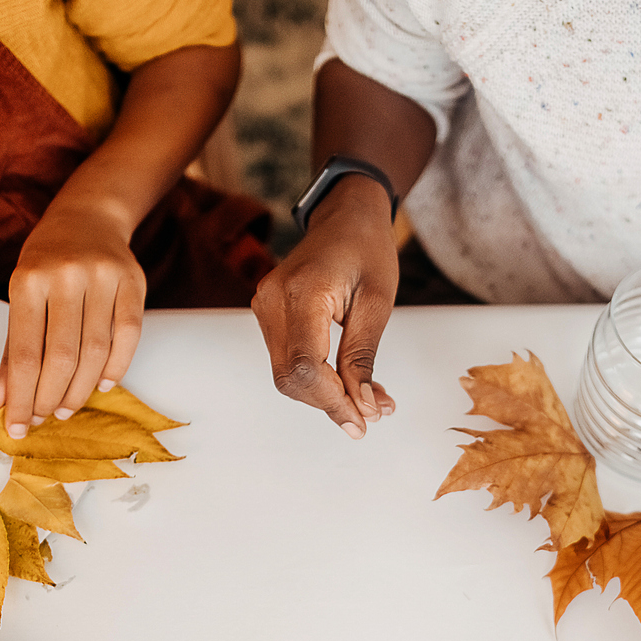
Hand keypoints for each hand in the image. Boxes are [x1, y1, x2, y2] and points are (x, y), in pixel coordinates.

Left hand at [0, 204, 144, 437]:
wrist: (87, 218)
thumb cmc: (47, 262)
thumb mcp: (20, 296)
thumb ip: (9, 351)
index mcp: (28, 280)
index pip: (22, 353)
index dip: (20, 396)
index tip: (17, 426)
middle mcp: (66, 276)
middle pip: (60, 357)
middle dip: (50, 398)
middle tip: (44, 418)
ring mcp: (103, 278)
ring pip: (95, 352)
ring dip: (80, 390)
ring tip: (67, 407)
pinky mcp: (133, 283)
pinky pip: (129, 337)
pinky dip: (116, 368)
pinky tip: (102, 384)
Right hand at [251, 175, 399, 436]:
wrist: (346, 217)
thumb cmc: (367, 250)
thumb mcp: (377, 303)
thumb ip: (364, 357)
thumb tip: (364, 408)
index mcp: (302, 292)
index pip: (305, 366)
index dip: (332, 402)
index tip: (363, 422)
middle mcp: (272, 301)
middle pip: (291, 378)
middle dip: (332, 403)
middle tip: (374, 413)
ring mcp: (264, 307)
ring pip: (287, 376)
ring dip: (326, 395)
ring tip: (370, 398)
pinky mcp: (268, 315)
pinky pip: (287, 360)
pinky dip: (318, 379)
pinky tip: (349, 382)